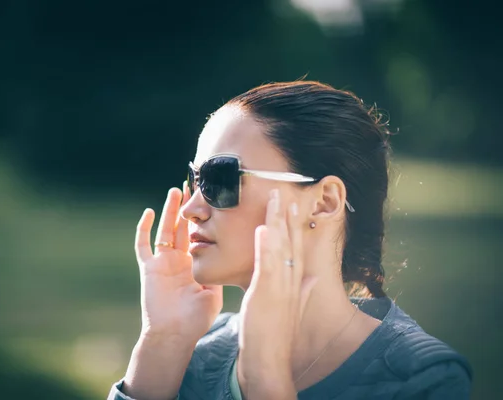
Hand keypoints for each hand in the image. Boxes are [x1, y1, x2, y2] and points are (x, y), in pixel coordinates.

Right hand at [135, 182, 222, 342]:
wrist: (174, 335)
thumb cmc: (195, 320)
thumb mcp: (214, 292)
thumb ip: (217, 273)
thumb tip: (231, 257)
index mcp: (193, 265)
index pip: (197, 236)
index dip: (201, 219)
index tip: (209, 202)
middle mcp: (177, 261)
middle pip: (182, 228)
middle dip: (187, 208)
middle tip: (193, 187)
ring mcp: (162, 263)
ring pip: (165, 230)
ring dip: (170, 210)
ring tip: (176, 190)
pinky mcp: (148, 268)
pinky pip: (143, 245)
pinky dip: (144, 228)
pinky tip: (150, 212)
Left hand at [237, 189, 318, 398]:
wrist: (270, 360)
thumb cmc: (275, 335)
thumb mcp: (292, 309)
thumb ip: (303, 291)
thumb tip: (313, 278)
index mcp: (295, 283)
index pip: (296, 248)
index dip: (294, 226)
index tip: (292, 205)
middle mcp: (291, 281)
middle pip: (291, 242)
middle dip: (288, 217)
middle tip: (283, 192)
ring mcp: (280, 286)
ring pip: (281, 247)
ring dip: (278, 222)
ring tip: (275, 198)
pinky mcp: (267, 293)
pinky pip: (268, 265)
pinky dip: (267, 245)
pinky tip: (265, 227)